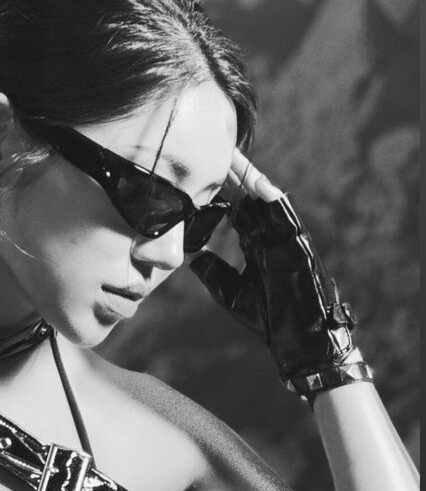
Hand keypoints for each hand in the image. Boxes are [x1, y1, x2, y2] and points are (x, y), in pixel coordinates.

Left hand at [189, 150, 356, 383]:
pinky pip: (287, 217)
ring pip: (266, 200)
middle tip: (214, 146)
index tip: (199, 169)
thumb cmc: (271, 319)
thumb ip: (212, 270)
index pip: (235, 206)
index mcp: (256, 243)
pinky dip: (273, 200)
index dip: (218, 188)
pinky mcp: (298, 247)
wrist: (299, 344)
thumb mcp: (230, 291)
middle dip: (232, 173)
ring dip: (250, 177)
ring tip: (232, 154)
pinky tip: (258, 184)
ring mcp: (285, 239)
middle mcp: (270, 236)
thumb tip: (190, 254)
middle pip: (248, 196)